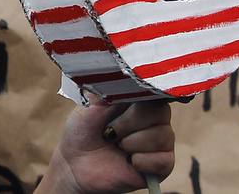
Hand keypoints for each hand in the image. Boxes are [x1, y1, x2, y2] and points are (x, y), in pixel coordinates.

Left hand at [46, 101, 174, 193]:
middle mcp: (153, 119)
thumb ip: (107, 90)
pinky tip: (128, 162)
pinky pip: (163, 160)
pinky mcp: (162, 165)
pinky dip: (140, 162)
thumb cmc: (82, 132)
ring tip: (116, 145)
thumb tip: (118, 71)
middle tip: (109, 131)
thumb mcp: (88, 106)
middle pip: (160, 112)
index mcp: (138, 100)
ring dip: (131, 143)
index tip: (128, 102)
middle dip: (128, 123)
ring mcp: (160, 142)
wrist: (75, 165)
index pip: (155, 90)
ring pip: (163, 136)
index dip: (145, 94)